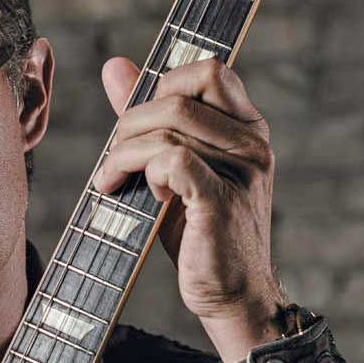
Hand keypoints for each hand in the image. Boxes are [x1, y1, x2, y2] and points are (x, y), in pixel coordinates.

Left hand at [92, 57, 284, 362]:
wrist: (230, 295)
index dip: (162, 85)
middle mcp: (251, 143)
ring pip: (168, 127)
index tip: (135, 125)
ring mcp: (242, 171)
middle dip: (130, 123)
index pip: (208, 70)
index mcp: (246, 128)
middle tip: (114, 160)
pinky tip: (142, 195)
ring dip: (124, 153)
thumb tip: (114, 67)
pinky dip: (143, 171)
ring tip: (112, 181)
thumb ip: (147, 118)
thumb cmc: (197, 233)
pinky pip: (172, 160)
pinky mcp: (221, 201)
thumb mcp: (171, 169)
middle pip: (178, 95)